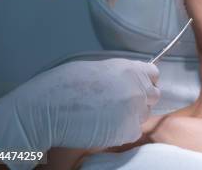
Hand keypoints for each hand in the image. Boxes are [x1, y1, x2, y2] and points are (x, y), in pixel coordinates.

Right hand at [0, 59, 159, 161]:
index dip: (145, 81)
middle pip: (152, 96)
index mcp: (130, 68)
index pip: (153, 74)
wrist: (47, 108)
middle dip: (140, 100)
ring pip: (143, 115)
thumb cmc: (64, 84)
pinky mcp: (127, 131)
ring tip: (106, 116)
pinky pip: (132, 132)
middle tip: (119, 104)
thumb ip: (118, 75)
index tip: (136, 86)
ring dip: (130, 116)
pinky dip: (121, 132)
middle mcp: (138, 88)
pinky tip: (103, 128)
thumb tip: (125, 81)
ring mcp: (135, 111)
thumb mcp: (97, 68)